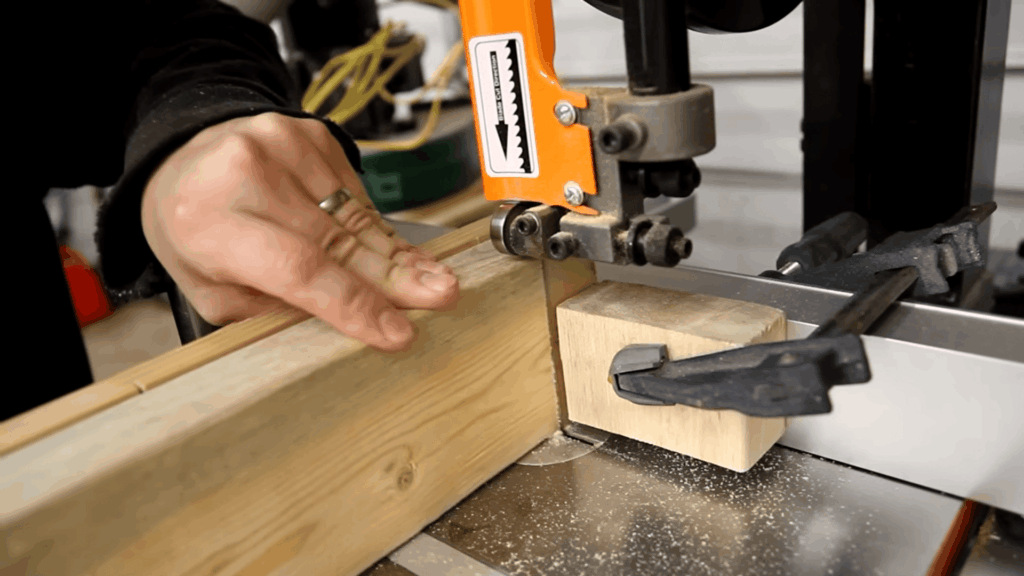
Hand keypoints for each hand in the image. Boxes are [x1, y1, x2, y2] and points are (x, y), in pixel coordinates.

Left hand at [141, 112, 458, 350]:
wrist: (182, 156)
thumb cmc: (195, 229)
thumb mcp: (211, 289)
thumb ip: (272, 309)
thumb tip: (344, 320)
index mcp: (210, 221)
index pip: (297, 267)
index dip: (352, 302)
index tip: (394, 331)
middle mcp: (247, 174)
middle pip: (339, 240)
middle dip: (396, 276)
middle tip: (440, 296)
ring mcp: (284, 145)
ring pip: (358, 216)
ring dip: (397, 255)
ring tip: (432, 280)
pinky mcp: (313, 134)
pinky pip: (357, 194)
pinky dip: (375, 227)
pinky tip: (390, 250)